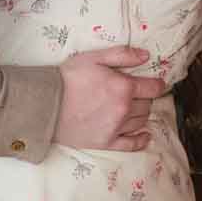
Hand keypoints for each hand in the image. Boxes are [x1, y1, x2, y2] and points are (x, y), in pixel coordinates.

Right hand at [53, 46, 168, 151]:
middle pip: (147, 105)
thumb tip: (146, 56)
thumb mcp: (94, 58)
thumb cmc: (67, 78)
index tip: (156, 83)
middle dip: (145, 97)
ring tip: (133, 108)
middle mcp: (124, 110)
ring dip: (141, 114)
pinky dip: (141, 140)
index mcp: (124, 88)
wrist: (44, 105)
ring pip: (141, 121)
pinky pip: (131, 145)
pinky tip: (145, 135)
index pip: (154, 88)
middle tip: (136, 93)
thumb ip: (122, 55)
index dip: (157, 84)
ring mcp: (115, 128)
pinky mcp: (104, 143)